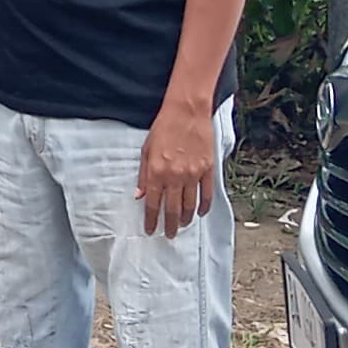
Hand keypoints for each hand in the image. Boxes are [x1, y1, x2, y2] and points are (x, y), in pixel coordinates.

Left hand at [138, 103, 216, 235]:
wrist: (187, 111)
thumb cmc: (164, 128)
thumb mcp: (146, 150)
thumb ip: (143, 175)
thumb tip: (139, 196)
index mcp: (157, 172)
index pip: (153, 204)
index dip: (151, 220)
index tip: (150, 231)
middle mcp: (175, 176)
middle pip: (172, 209)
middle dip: (170, 225)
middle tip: (169, 235)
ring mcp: (193, 174)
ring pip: (190, 205)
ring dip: (186, 219)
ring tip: (182, 225)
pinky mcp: (208, 169)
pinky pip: (206, 194)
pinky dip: (204, 207)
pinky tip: (200, 213)